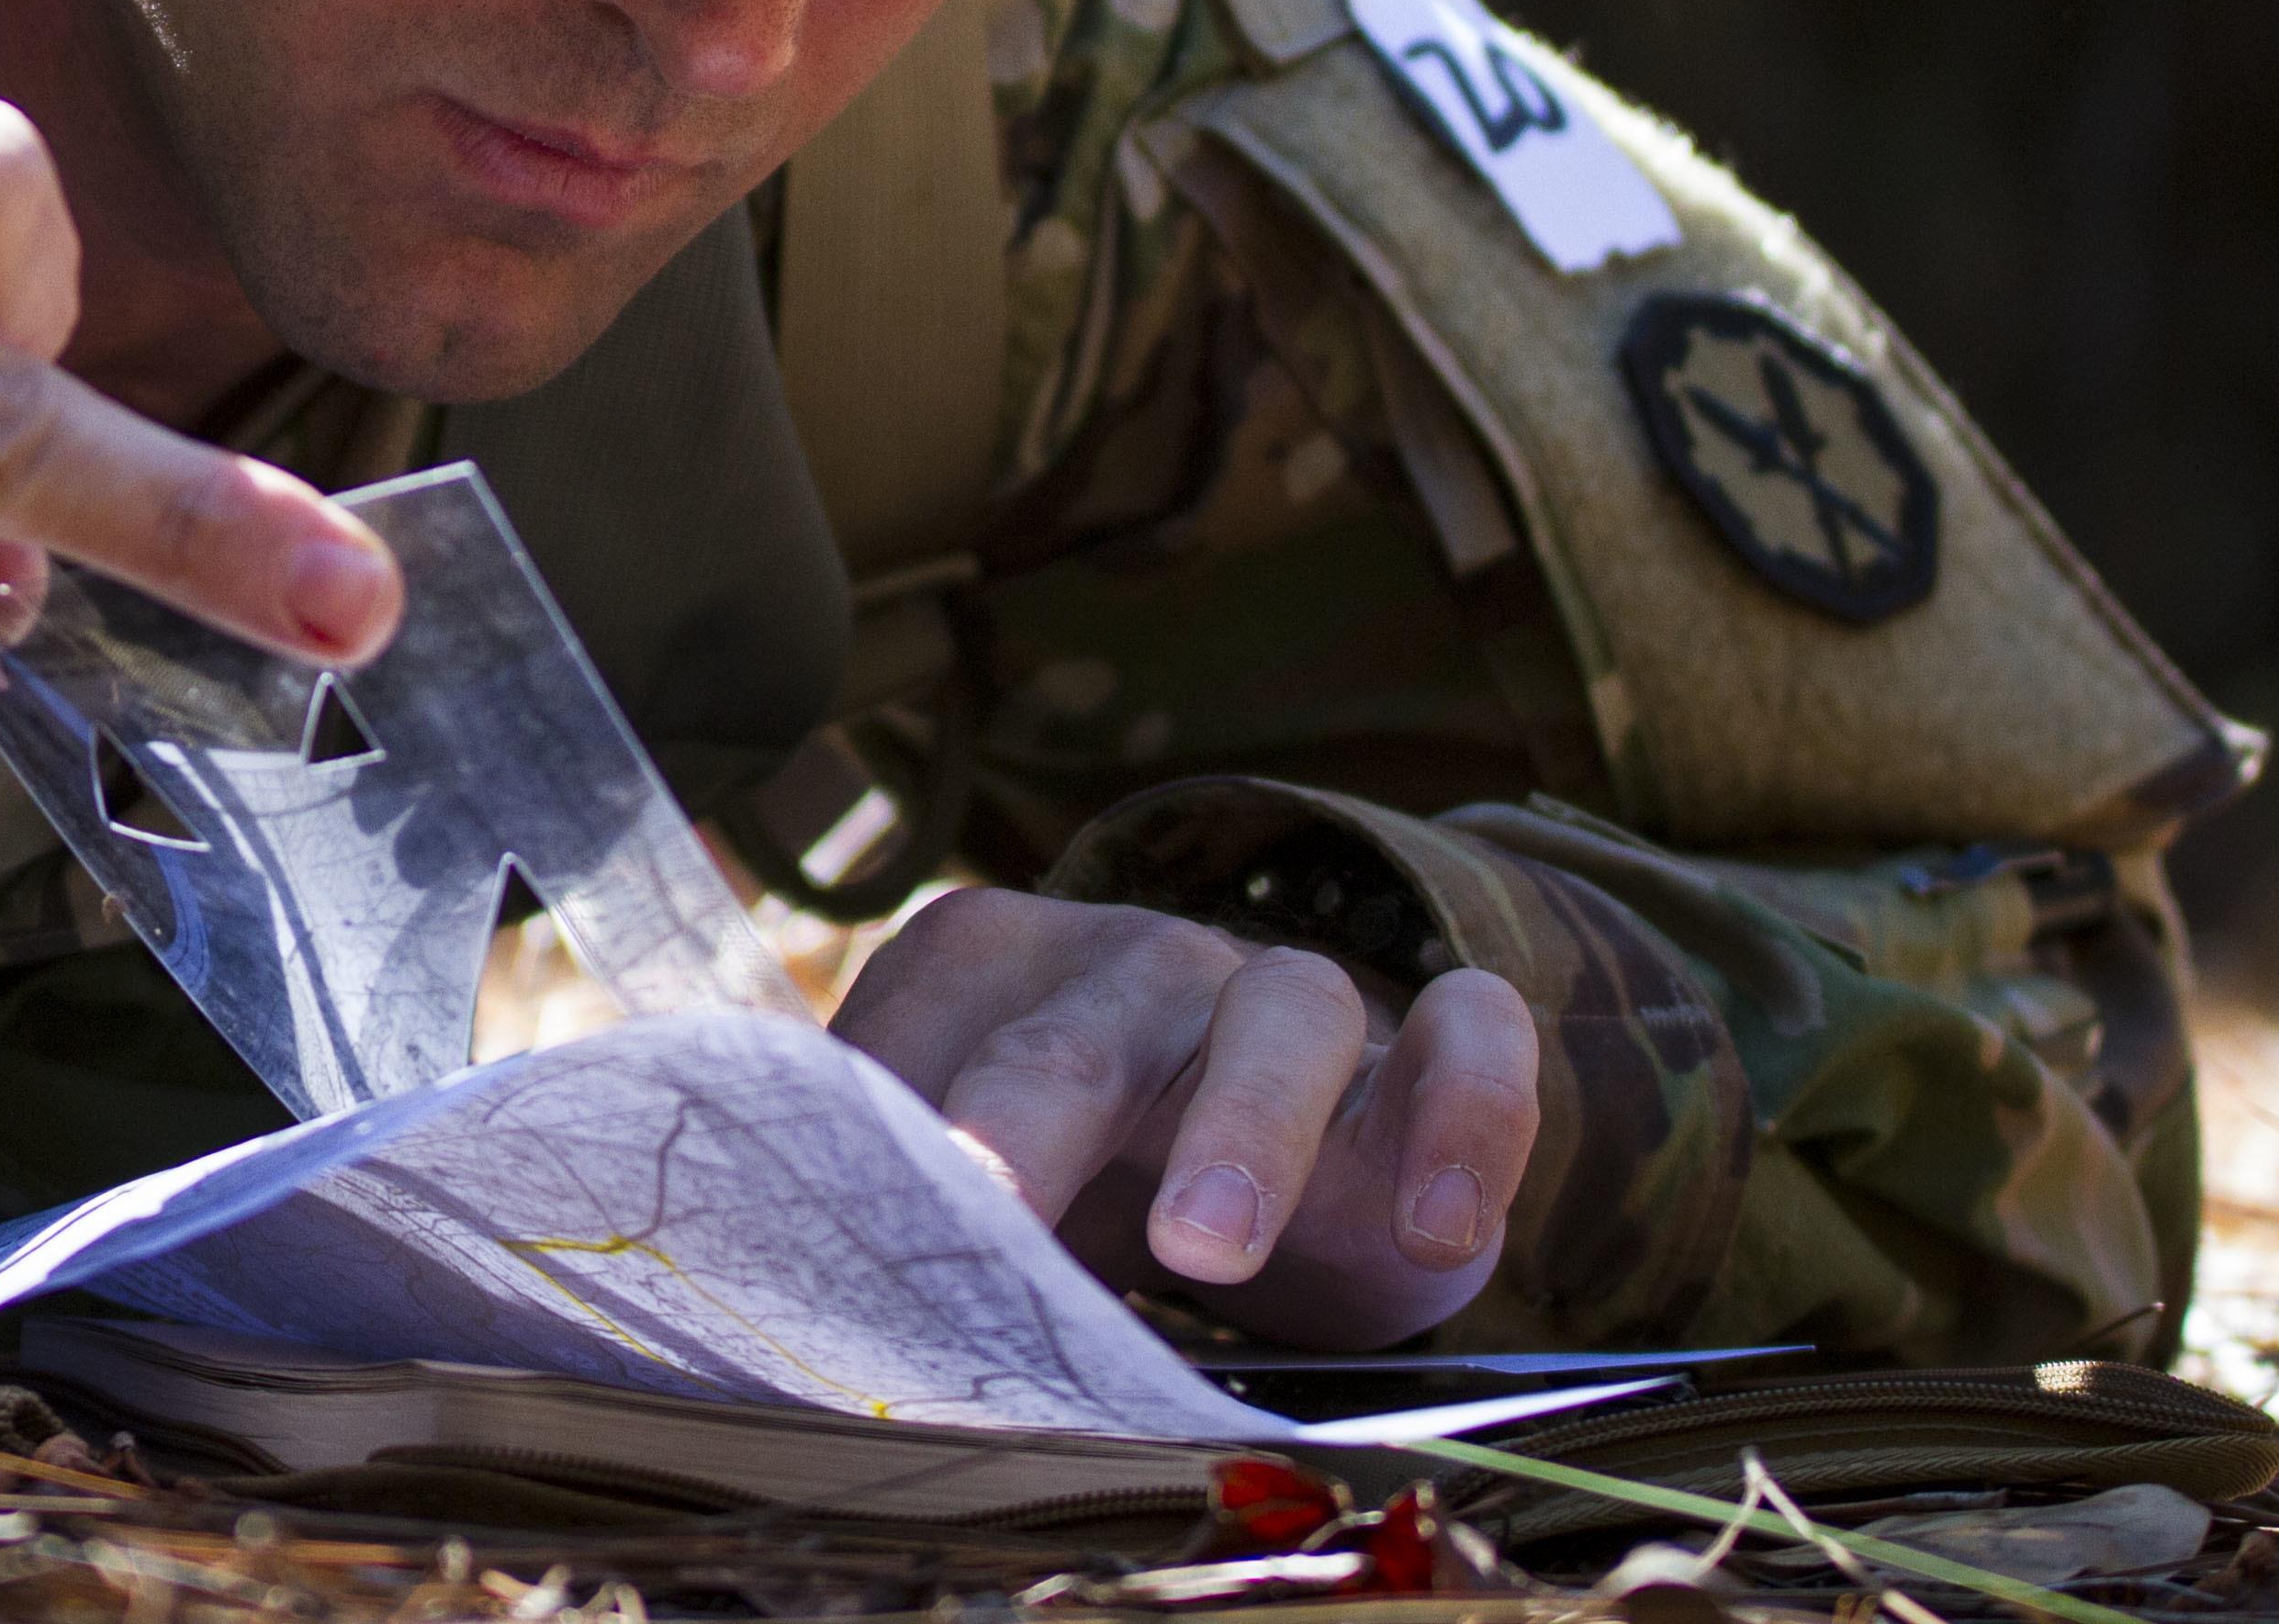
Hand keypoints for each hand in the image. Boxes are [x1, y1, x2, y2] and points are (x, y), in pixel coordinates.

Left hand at [830, 885, 1539, 1348]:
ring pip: (1279, 1012)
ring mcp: (1279, 992)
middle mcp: (1129, 962)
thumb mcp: (989, 1190)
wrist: (1269, 1173)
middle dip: (1023, 1126)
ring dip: (1242, 1128)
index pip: (919, 1045)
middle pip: (1071, 1040)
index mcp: (990, 976)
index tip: (839, 1253)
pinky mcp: (1424, 1045)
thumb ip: (907, 1215)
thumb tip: (808, 1316)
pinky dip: (1464, 1114)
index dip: (881, 1146)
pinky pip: (1470, 1035)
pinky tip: (1433, 1227)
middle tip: (985, 1220)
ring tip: (1204, 1250)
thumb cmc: (1086, 1175)